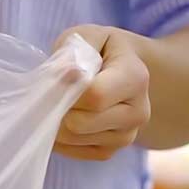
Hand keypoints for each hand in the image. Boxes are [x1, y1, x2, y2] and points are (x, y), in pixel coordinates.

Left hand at [53, 25, 151, 160]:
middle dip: (57, 108)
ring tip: (60, 102)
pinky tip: (65, 117)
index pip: (94, 96)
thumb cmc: (102, 50)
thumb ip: (73, 51)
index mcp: (136, 78)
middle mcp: (137, 112)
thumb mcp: (90, 36)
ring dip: (56, 122)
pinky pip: (72, 151)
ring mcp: (125, 137)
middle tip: (51, 92)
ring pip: (71, 139)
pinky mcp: (109, 152)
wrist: (125, 71)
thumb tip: (64, 76)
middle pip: (79, 123)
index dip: (65, 90)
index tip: (54, 77)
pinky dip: (60, 137)